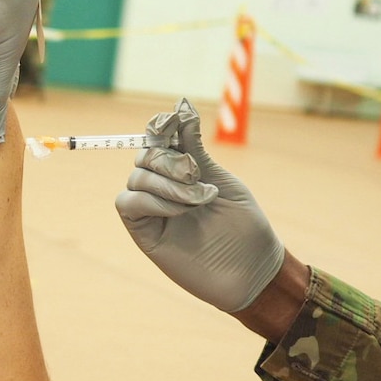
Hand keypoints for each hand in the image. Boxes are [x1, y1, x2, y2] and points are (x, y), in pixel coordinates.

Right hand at [114, 99, 284, 312]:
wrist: (253, 272)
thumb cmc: (245, 228)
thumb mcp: (222, 180)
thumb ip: (196, 150)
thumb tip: (181, 108)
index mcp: (184, 172)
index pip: (159, 139)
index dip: (161, 126)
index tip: (173, 120)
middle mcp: (164, 188)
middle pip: (145, 155)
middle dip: (169, 159)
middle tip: (196, 175)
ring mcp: (153, 210)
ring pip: (136, 177)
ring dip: (167, 183)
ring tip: (198, 200)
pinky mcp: (144, 233)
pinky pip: (128, 203)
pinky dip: (151, 200)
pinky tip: (179, 210)